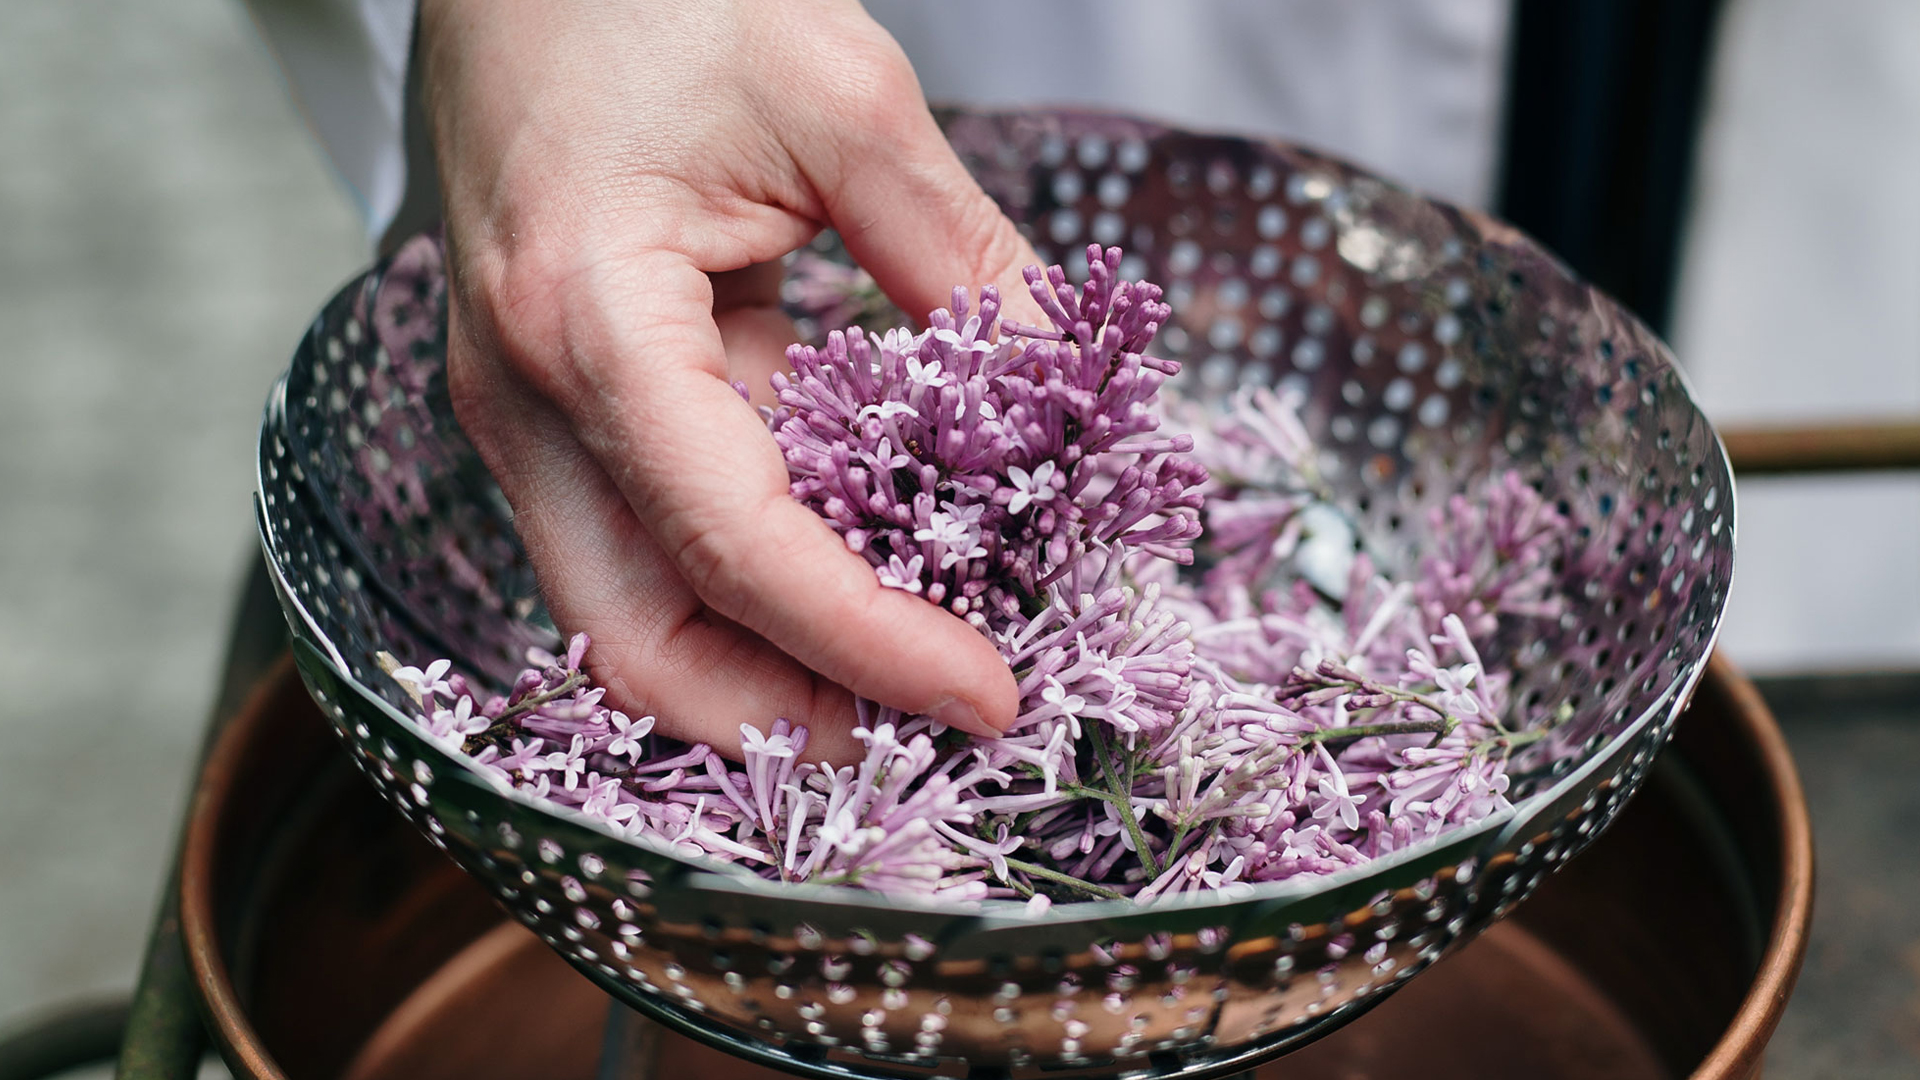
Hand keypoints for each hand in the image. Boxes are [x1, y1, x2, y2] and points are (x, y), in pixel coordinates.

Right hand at [419, 0, 1035, 760]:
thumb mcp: (841, 98)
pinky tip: (859, 574)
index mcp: (587, 322)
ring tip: (908, 676)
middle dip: (786, 715)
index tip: (986, 692)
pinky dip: (753, 584)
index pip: (734, 546)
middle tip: (930, 732)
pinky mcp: (566, 401)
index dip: (865, 644)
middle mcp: (531, 397)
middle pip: (642, 638)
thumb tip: (1063, 386)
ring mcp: (533, 410)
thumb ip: (957, 254)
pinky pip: (653, 535)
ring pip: (637, 608)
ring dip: (767, 666)